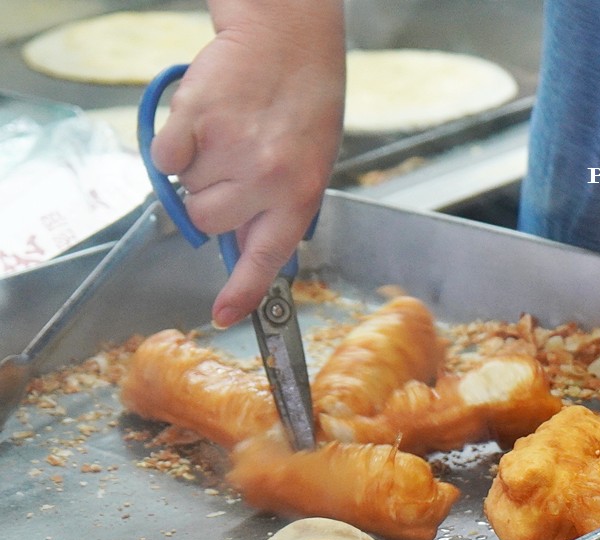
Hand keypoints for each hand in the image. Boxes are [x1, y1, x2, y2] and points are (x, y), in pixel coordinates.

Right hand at [150, 1, 344, 327]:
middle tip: (232, 167)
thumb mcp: (310, 164)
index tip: (223, 314)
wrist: (288, 40)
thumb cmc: (304, 102)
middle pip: (207, 221)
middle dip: (211, 201)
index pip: (266, 257)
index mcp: (300, 194)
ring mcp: (229, 151)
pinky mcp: (194, 121)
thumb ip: (277, 207)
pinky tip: (205, 121)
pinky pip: (164, 157)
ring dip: (198, 167)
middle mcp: (266, 178)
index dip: (242, 291)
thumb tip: (241, 249)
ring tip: (229, 134)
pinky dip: (175, 142)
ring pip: (185, 188)